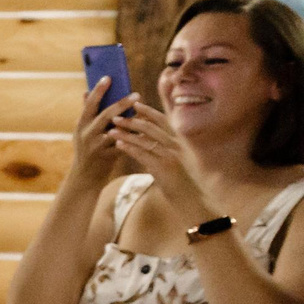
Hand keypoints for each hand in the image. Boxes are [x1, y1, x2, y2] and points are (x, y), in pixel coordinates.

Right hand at [70, 77, 139, 187]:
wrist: (85, 177)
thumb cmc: (88, 149)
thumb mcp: (82, 131)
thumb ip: (88, 113)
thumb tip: (85, 91)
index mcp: (81, 124)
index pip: (89, 104)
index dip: (98, 90)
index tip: (108, 77)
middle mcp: (87, 134)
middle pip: (105, 115)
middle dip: (121, 103)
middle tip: (137, 94)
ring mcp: (96, 146)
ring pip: (117, 130)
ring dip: (132, 120)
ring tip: (144, 112)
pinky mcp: (107, 156)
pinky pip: (125, 143)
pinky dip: (135, 136)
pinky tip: (146, 130)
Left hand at [103, 103, 214, 223]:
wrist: (192, 198)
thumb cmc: (184, 180)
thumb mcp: (180, 159)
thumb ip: (169, 147)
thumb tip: (153, 138)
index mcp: (180, 141)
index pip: (163, 121)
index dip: (149, 112)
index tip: (135, 104)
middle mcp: (176, 145)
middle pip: (151, 128)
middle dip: (132, 120)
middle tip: (115, 115)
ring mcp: (170, 156)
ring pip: (144, 140)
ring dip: (126, 133)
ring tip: (111, 129)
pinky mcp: (163, 168)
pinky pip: (143, 155)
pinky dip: (130, 148)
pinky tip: (118, 145)